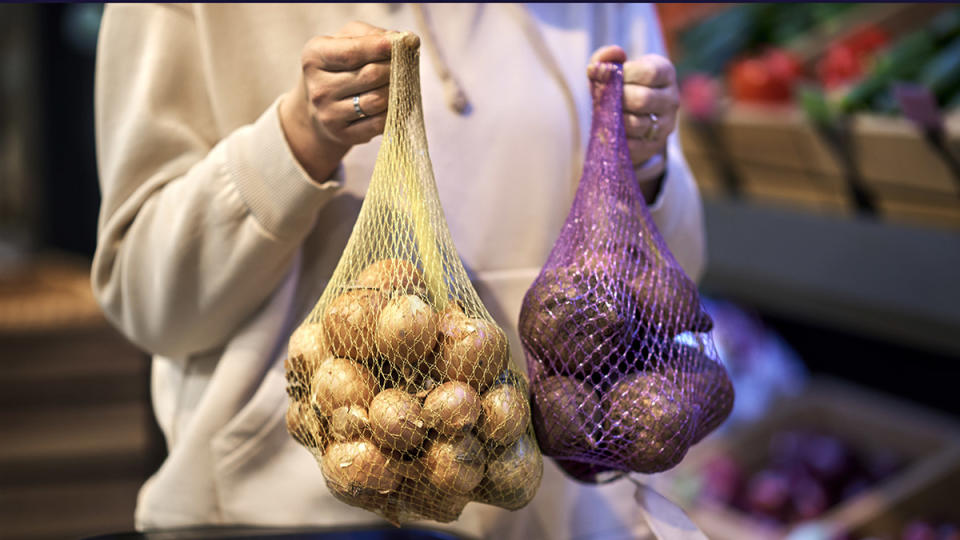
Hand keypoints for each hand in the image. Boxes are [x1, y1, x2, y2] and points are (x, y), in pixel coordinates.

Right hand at [280, 21, 397, 181]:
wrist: (320, 105)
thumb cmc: (340, 65)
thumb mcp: (346, 41)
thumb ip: (372, 35)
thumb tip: (405, 40)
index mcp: (314, 57)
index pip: (352, 52)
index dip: (380, 47)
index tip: (403, 42)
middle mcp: (318, 87)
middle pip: (370, 76)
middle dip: (394, 68)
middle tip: (403, 65)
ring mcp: (329, 114)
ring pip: (378, 100)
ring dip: (396, 90)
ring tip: (399, 83)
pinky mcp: (343, 135)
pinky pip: (379, 123)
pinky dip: (393, 112)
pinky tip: (394, 103)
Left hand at [589, 46, 678, 188]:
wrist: (628, 115)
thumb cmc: (619, 85)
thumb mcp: (612, 68)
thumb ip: (605, 58)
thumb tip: (608, 58)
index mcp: (665, 72)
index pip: (649, 73)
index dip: (625, 75)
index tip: (612, 77)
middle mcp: (671, 99)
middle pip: (642, 99)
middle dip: (618, 99)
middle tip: (606, 98)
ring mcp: (666, 124)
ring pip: (636, 124)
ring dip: (615, 119)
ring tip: (607, 113)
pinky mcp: (654, 146)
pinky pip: (632, 145)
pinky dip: (616, 137)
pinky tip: (610, 129)